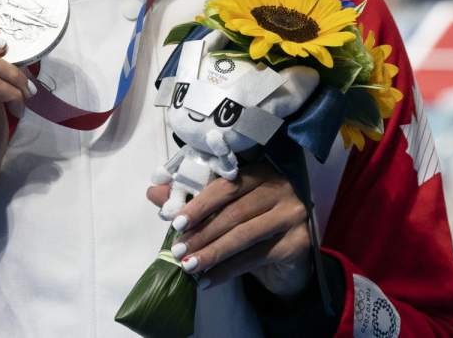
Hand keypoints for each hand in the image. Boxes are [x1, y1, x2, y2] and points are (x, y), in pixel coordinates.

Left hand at [146, 161, 312, 295]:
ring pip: (244, 234)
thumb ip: (192, 201)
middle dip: (202, 233)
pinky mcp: (299, 242)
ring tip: (188, 266)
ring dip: (212, 252)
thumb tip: (153, 192)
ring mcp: (294, 214)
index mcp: (260, 172)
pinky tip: (208, 280)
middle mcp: (281, 188)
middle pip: (234, 211)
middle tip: (177, 250)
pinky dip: (229, 270)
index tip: (175, 223)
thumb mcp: (222, 212)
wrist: (288, 262)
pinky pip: (257, 256)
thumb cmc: (251, 229)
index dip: (199, 204)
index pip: (226, 186)